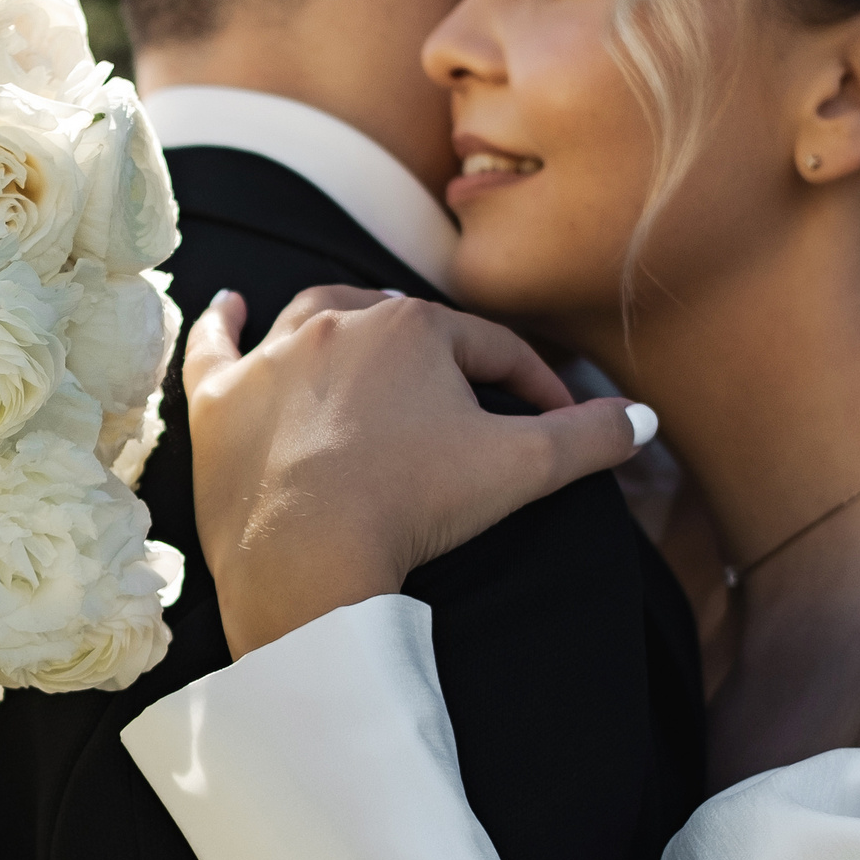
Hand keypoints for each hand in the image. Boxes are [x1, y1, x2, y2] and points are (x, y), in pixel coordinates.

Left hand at [182, 287, 650, 656]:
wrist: (307, 556)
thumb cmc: (413, 504)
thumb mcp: (520, 468)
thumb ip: (589, 440)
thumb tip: (645, 419)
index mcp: (412, 327)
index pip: (488, 347)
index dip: (529, 381)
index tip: (551, 416)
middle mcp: (336, 322)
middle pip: (401, 327)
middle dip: (437, 355)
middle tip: (460, 395)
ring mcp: (270, 358)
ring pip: (311, 320)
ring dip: (341, 324)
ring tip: (362, 336)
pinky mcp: (216, 401)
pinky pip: (214, 344)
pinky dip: (221, 322)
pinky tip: (228, 302)